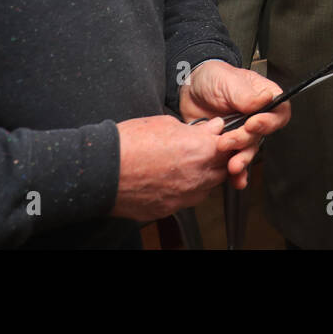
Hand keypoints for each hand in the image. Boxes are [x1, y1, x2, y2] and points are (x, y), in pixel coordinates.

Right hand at [111, 115, 230, 220]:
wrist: (102, 171)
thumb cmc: (130, 143)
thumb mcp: (166, 123)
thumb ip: (196, 129)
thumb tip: (213, 127)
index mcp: (201, 150)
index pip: (230, 148)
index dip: (226, 142)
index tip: (219, 138)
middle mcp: (197, 176)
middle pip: (223, 171)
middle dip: (217, 161)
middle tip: (203, 152)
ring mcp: (183, 196)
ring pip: (206, 189)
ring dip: (202, 178)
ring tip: (183, 166)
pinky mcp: (168, 209)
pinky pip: (185, 200)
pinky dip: (183, 191)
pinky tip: (168, 180)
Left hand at [179, 59, 290, 182]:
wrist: (189, 90)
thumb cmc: (213, 77)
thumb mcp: (228, 80)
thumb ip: (245, 94)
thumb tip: (265, 99)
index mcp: (263, 98)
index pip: (278, 112)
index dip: (269, 122)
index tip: (253, 124)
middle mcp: (256, 117)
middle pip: (262, 136)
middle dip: (246, 142)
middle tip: (229, 141)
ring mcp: (242, 132)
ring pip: (249, 150)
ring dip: (242, 160)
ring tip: (232, 165)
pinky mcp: (228, 144)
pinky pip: (235, 159)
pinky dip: (236, 172)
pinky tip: (234, 178)